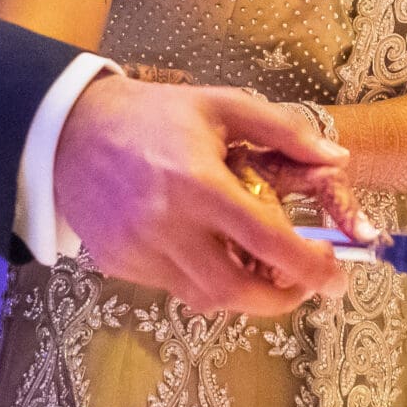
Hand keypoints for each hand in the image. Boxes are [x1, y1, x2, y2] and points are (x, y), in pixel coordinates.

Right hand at [55, 73, 348, 314]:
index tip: (336, 274)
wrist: (69, 128)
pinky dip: (202, 278)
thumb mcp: (222, 106)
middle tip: (304, 286)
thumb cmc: (154, 114)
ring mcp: (139, 250)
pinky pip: (173, 287)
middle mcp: (168, 225)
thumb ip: (284, 130)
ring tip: (259, 267)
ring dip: (243, 292)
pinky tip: (209, 250)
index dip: (310, 267)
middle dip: (281, 300)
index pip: (268, 241)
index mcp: (199, 183)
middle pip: (236, 291)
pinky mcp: (119, 264)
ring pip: (204, 297)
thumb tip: (336, 158)